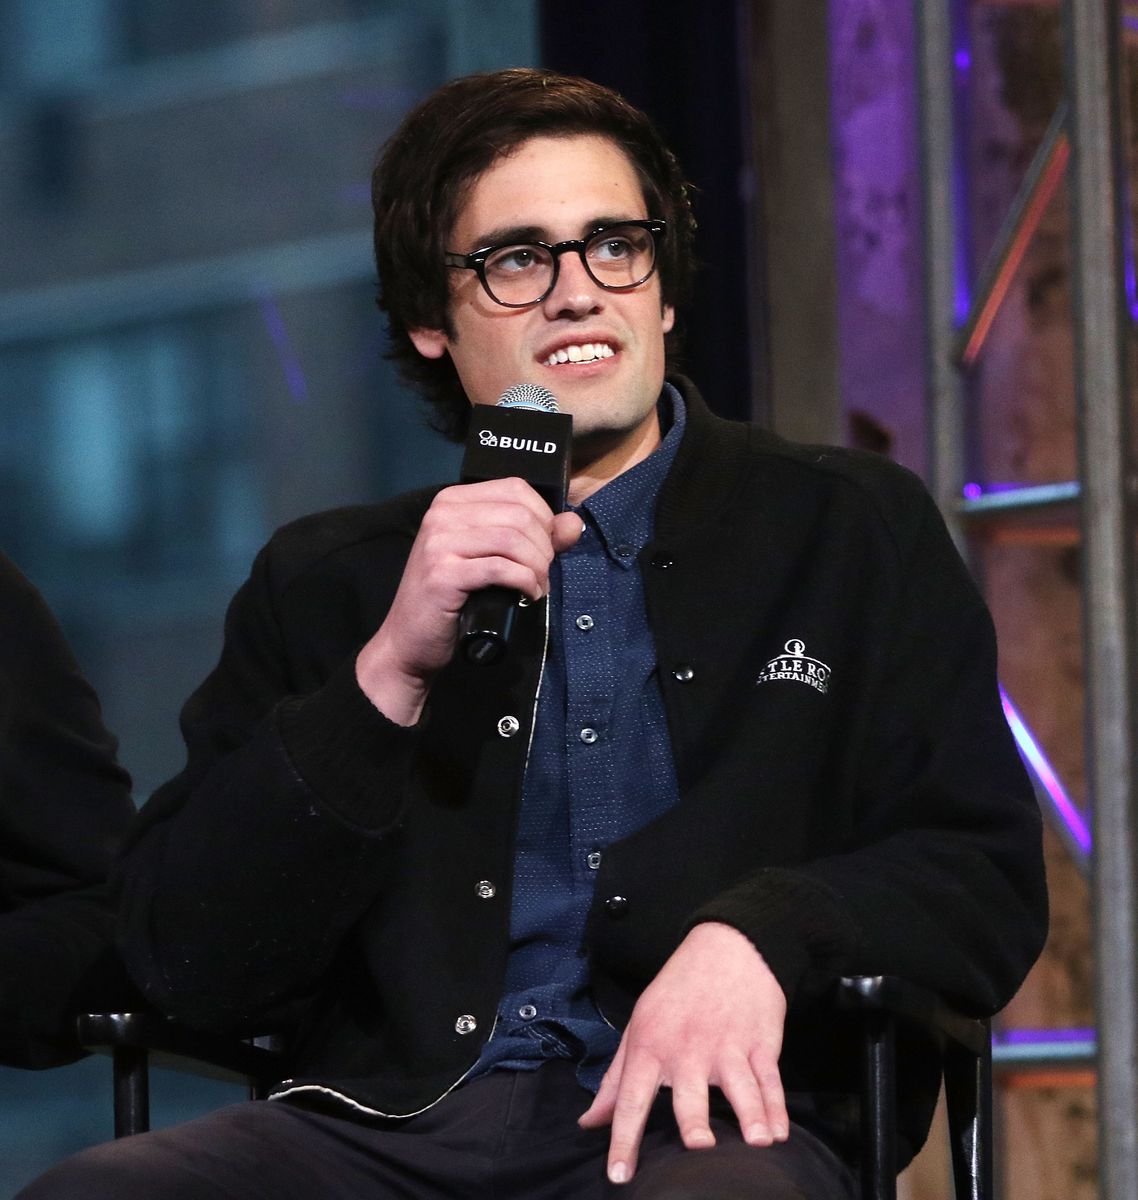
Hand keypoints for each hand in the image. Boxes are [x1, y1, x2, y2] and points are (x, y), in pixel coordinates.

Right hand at [356, 478, 581, 723]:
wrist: (409, 642)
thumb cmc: (452, 598)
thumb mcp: (492, 559)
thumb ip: (535, 538)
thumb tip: (573, 524)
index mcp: (452, 500)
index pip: (516, 488)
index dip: (544, 517)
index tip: (546, 547)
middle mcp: (442, 514)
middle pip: (519, 515)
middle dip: (544, 547)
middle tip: (542, 573)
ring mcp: (439, 543)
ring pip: (513, 540)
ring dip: (537, 567)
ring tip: (536, 586)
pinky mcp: (443, 574)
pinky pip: (501, 568)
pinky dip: (525, 582)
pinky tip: (528, 595)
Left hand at [578, 921, 787, 1184]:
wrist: (727, 947)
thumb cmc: (676, 993)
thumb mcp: (639, 1026)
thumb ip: (616, 1079)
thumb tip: (590, 1122)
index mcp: (651, 1045)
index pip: (631, 1097)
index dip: (623, 1138)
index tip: (619, 1175)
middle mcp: (688, 1049)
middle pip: (690, 1092)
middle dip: (694, 1119)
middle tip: (698, 1147)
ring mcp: (728, 1045)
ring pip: (740, 1086)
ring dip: (751, 1114)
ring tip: (758, 1142)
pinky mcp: (760, 1043)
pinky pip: (770, 1079)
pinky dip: (777, 1107)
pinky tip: (779, 1132)